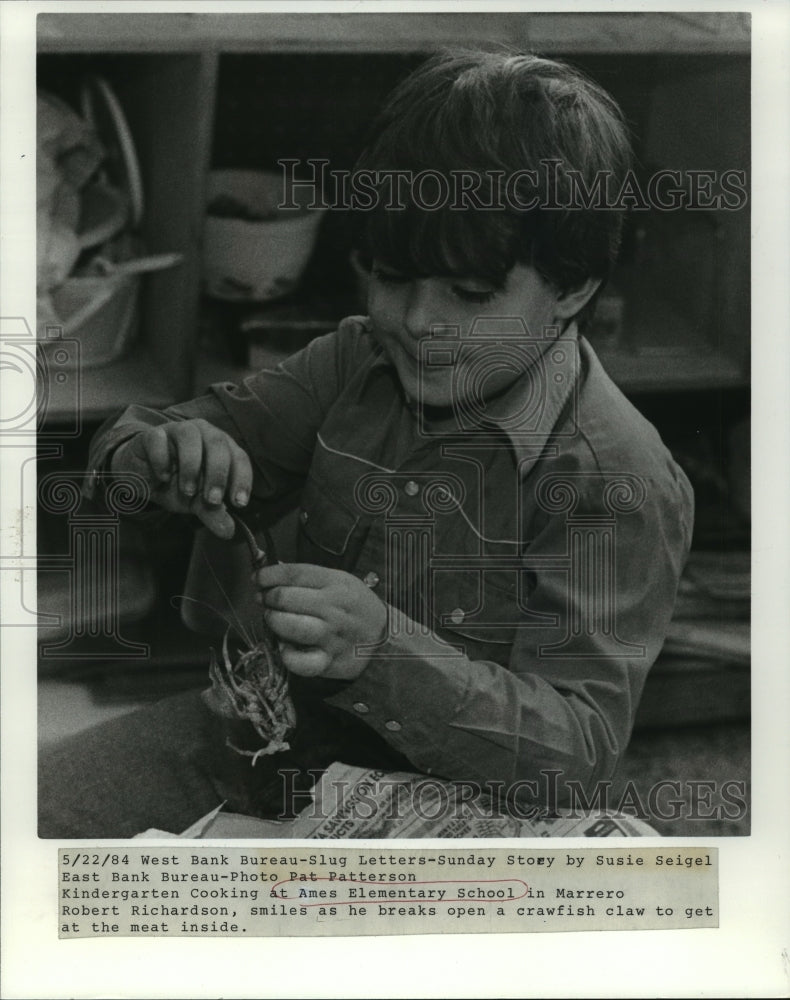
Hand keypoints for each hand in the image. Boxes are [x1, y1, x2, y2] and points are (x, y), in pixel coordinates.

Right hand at [111, 419, 252, 538]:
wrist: (142, 477)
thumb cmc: (176, 485)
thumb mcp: (196, 502)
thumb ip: (213, 513)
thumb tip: (229, 532)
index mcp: (221, 447)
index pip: (239, 457)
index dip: (242, 479)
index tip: (239, 503)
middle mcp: (203, 433)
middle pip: (218, 443)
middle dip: (218, 474)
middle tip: (213, 500)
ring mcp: (177, 430)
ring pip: (190, 436)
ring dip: (191, 465)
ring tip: (188, 491)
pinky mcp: (152, 435)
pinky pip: (158, 439)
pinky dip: (162, 458)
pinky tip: (163, 477)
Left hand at [255, 563, 386, 679]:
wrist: (386, 640)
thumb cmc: (356, 608)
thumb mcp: (342, 582)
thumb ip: (310, 578)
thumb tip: (271, 576)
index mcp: (336, 583)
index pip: (294, 573)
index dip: (268, 575)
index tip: (257, 579)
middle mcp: (333, 608)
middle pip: (285, 598)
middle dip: (267, 597)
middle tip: (265, 600)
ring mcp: (330, 636)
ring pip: (289, 626)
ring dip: (273, 621)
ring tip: (273, 619)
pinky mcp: (328, 661)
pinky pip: (298, 661)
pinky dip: (286, 654)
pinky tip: (286, 647)